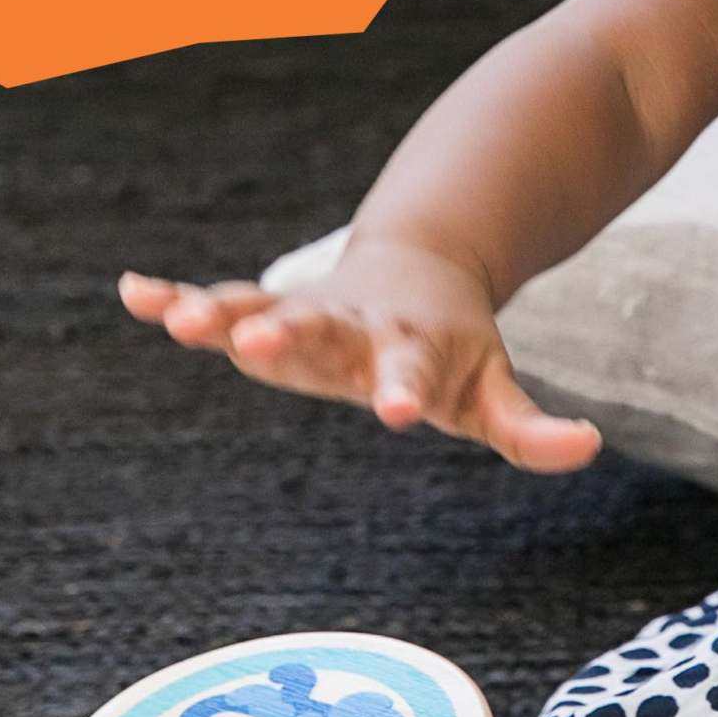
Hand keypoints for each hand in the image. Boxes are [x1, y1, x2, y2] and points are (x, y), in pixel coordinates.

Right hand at [117, 237, 601, 473]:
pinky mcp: (268, 309)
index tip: (400, 413)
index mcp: (412, 348)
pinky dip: (173, 296)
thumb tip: (588, 447)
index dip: (407, 391)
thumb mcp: (495, 391)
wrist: (422, 269)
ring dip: (218, 313)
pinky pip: (216, 299)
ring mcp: (305, 313)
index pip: (411, 374)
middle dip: (288, 337)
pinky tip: (130, 292)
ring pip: (259, 309)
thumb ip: (532, 428)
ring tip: (175, 321)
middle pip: (320, 331)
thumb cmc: (455, 349)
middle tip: (257, 346)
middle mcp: (352, 326)